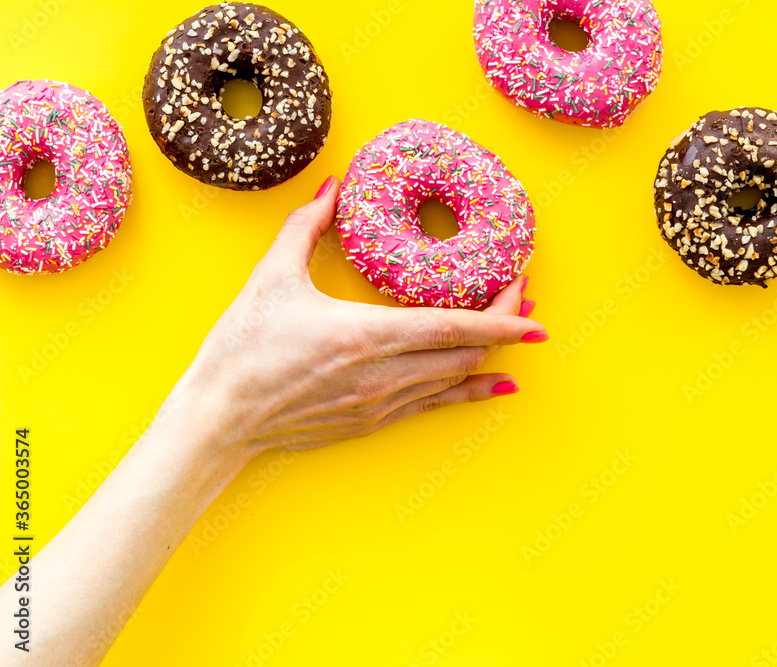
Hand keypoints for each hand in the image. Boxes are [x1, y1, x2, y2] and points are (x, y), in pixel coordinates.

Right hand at [170, 176, 546, 459]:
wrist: (218, 419)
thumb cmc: (241, 349)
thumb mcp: (271, 277)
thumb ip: (306, 225)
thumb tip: (333, 185)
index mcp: (365, 335)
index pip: (454, 326)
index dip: (502, 319)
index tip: (535, 311)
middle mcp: (383, 375)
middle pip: (466, 352)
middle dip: (505, 329)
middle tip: (528, 302)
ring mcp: (381, 403)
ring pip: (456, 380)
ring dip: (490, 355)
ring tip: (517, 335)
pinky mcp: (373, 422)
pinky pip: (434, 405)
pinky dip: (469, 391)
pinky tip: (495, 385)